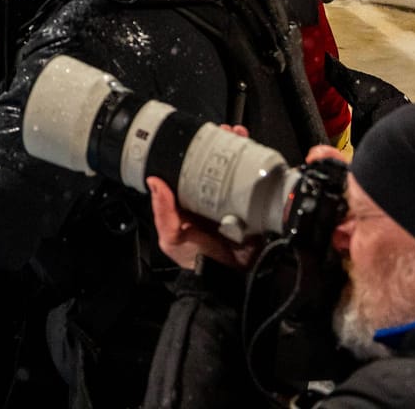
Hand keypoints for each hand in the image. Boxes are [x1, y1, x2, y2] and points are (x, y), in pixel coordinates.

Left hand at [147, 124, 263, 270]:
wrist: (225, 282)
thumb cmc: (195, 260)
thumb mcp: (172, 236)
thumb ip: (163, 211)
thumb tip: (154, 181)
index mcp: (191, 200)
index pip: (194, 168)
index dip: (198, 150)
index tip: (203, 136)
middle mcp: (213, 198)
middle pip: (220, 164)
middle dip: (225, 145)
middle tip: (229, 133)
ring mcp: (234, 202)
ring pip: (239, 171)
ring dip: (243, 152)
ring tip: (243, 139)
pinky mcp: (253, 210)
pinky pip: (257, 188)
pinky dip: (260, 173)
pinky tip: (260, 160)